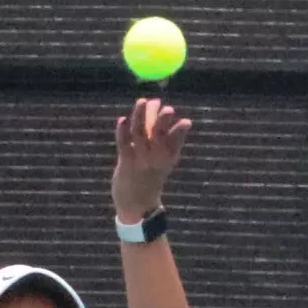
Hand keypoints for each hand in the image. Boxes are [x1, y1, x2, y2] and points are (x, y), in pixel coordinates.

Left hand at [112, 97, 192, 222]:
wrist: (137, 206)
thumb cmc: (151, 178)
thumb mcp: (165, 161)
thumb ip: (168, 139)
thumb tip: (172, 114)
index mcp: (168, 157)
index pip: (176, 140)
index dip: (181, 130)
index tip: (185, 121)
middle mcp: (156, 158)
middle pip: (159, 134)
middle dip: (163, 120)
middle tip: (166, 108)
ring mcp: (140, 160)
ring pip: (140, 133)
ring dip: (141, 115)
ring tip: (142, 101)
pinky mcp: (125, 163)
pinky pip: (124, 143)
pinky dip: (123, 130)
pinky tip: (123, 119)